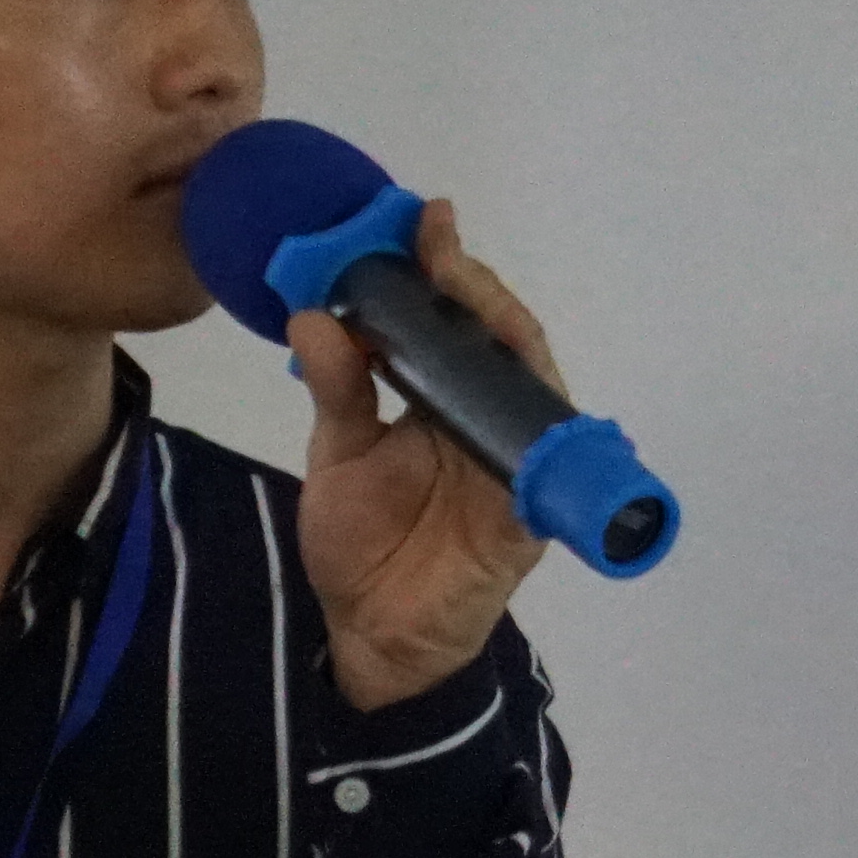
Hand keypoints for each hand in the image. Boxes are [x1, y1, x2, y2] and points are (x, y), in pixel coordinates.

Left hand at [291, 200, 556, 709]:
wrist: (371, 638)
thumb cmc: (360, 545)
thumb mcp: (338, 455)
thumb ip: (336, 389)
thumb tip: (310, 316)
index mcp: (445, 400)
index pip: (457, 320)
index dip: (445, 269)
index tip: (420, 219)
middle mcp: (490, 421)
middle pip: (503, 339)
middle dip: (474, 285)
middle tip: (435, 239)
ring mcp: (516, 465)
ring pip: (532, 384)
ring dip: (502, 332)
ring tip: (461, 287)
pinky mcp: (527, 517)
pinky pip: (547, 467)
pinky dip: (536, 430)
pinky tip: (508, 385)